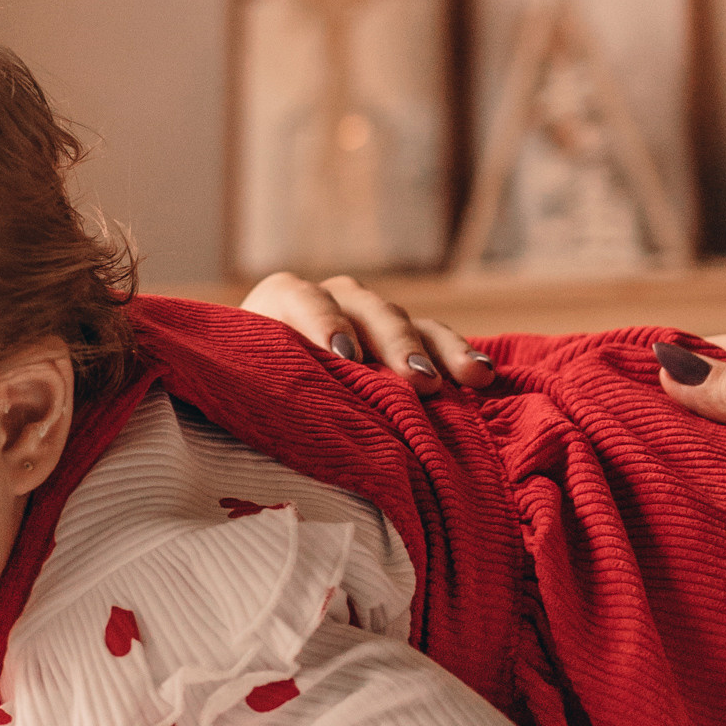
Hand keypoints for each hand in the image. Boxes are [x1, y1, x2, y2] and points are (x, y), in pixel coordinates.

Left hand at [239, 270, 495, 396]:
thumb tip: (270, 427)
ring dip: (440, 351)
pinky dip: (460, 357)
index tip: (344, 356)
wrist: (254, 387)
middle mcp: (331, 298)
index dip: (324, 323)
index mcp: (279, 299)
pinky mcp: (402, 338)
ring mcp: (370, 316)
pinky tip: (485, 378)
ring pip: (409, 323)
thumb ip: (258, 389)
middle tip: (416, 382)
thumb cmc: (243, 391)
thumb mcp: (241, 385)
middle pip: (366, 309)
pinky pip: (437, 340)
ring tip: (468, 380)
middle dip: (394, 344)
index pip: (303, 298)